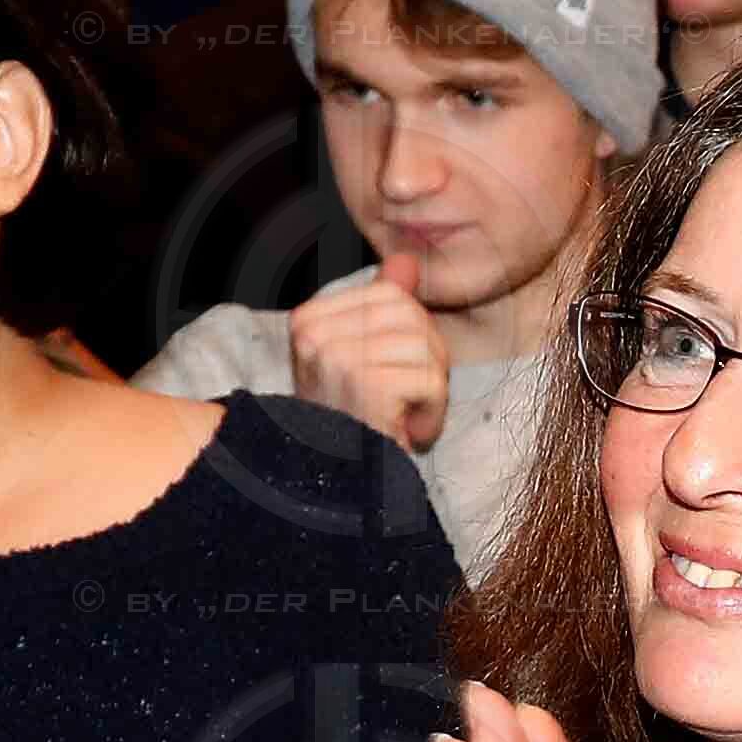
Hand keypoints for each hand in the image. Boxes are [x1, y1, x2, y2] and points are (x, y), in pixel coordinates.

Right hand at [293, 253, 449, 452]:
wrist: (340, 481)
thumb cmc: (357, 421)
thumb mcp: (366, 356)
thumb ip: (382, 304)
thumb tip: (404, 260)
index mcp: (309, 318)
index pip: (393, 297)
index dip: (410, 338)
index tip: (386, 376)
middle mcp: (314, 332)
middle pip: (413, 319)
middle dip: (424, 363)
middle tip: (399, 400)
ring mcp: (337, 356)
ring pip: (426, 349)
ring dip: (429, 391)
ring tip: (398, 415)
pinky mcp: (366, 383)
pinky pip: (431, 381)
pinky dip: (431, 411)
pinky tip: (403, 428)